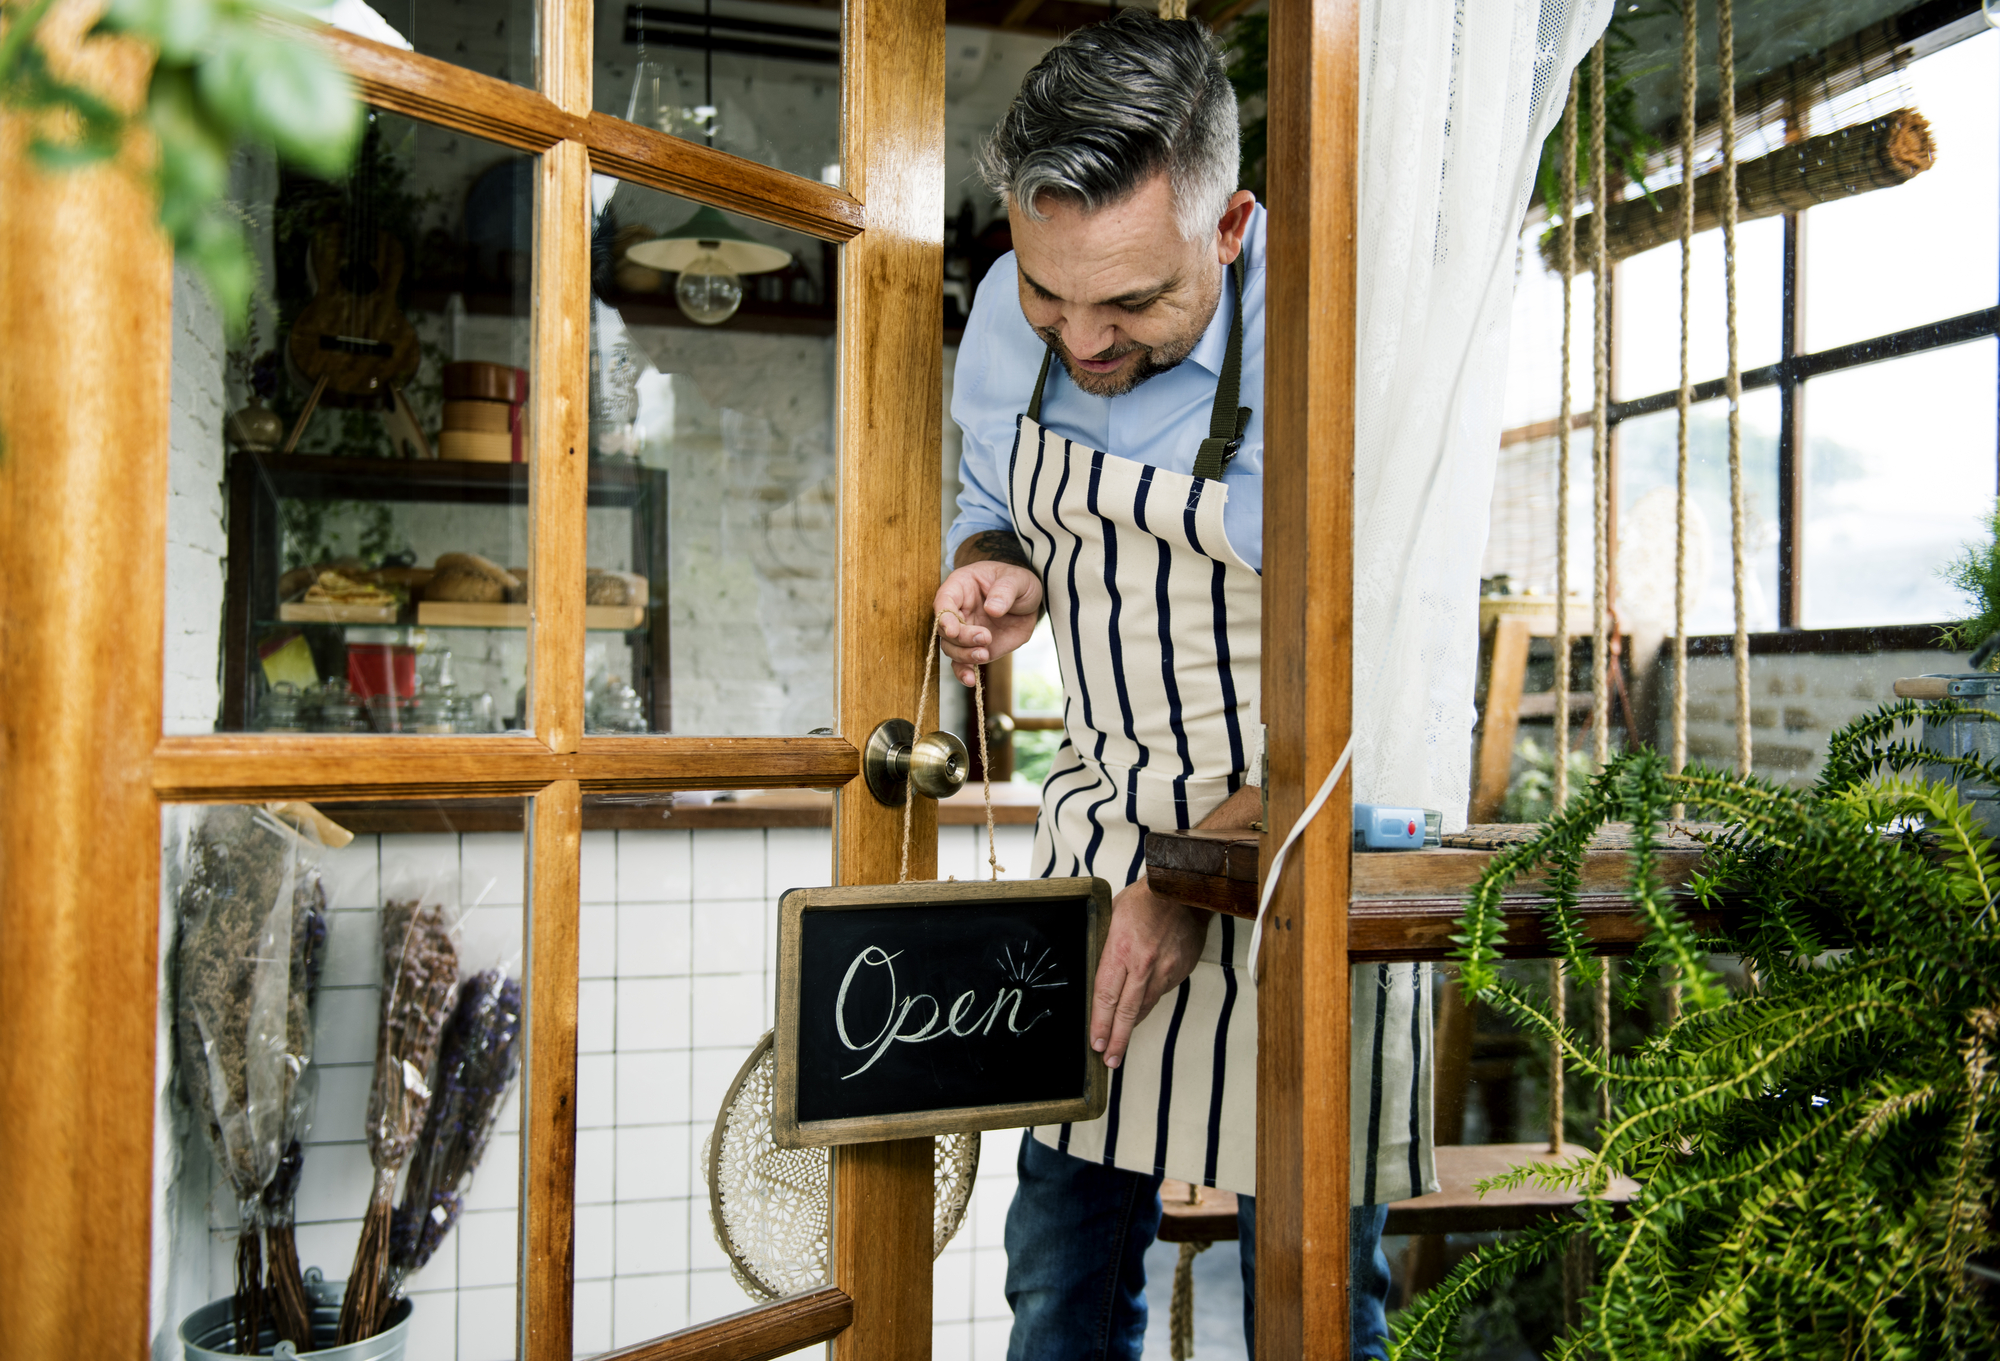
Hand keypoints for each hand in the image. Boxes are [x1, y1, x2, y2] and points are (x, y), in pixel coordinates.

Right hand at [935, 559, 1042, 685]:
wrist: (1027, 603)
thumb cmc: (1017, 583)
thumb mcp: (1017, 580)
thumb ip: (1005, 591)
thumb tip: (992, 609)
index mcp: (960, 587)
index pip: (943, 601)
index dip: (944, 617)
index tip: (952, 631)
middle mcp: (957, 611)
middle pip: (945, 629)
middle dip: (961, 638)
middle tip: (985, 638)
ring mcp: (964, 632)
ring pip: (951, 648)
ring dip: (964, 656)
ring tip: (984, 654)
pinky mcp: (973, 648)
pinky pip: (962, 663)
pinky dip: (964, 673)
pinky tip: (971, 680)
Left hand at [1089, 874, 1209, 1068]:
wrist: (1183, 892)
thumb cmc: (1144, 901)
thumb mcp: (1112, 918)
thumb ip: (1105, 949)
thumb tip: (1096, 977)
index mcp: (1121, 950)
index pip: (1105, 996)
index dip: (1100, 1023)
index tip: (1096, 1043)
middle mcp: (1143, 964)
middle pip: (1126, 1011)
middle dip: (1116, 1040)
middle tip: (1109, 1060)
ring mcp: (1164, 970)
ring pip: (1145, 1007)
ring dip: (1132, 1028)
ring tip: (1120, 1045)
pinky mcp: (1179, 972)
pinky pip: (1159, 994)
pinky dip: (1148, 1004)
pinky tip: (1139, 1011)